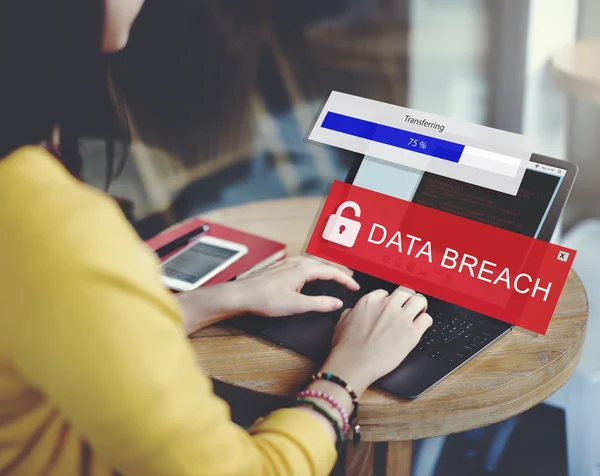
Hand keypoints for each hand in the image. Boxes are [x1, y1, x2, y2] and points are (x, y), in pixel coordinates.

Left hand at [234, 256, 359, 316]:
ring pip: (314, 261)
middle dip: (339, 270)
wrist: (241, 295)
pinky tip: (312, 272)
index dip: (346, 279)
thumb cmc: (264, 299)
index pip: (331, 272)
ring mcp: (288, 263)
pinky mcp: (280, 267)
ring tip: (336, 273)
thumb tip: (336, 303)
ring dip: (327, 267)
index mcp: (303, 269)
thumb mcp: (296, 305)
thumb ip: (319, 304)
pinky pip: (304, 263)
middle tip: (351, 277)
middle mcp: (297, 262)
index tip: (355, 287)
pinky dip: (315, 267)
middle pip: (324, 263)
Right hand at [320, 286, 432, 396]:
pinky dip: (425, 322)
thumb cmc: (346, 347)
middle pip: (406, 291)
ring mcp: (401, 318)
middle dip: (408, 299)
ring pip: (420, 300)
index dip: (389, 301)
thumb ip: (351, 312)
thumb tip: (354, 311)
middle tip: (408, 307)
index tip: (390, 308)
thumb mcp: (342, 322)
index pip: (386, 293)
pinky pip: (427, 319)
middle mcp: (387, 305)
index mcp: (370, 301)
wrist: (354, 363)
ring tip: (418, 313)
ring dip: (420, 306)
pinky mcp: (412, 333)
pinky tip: (421, 327)